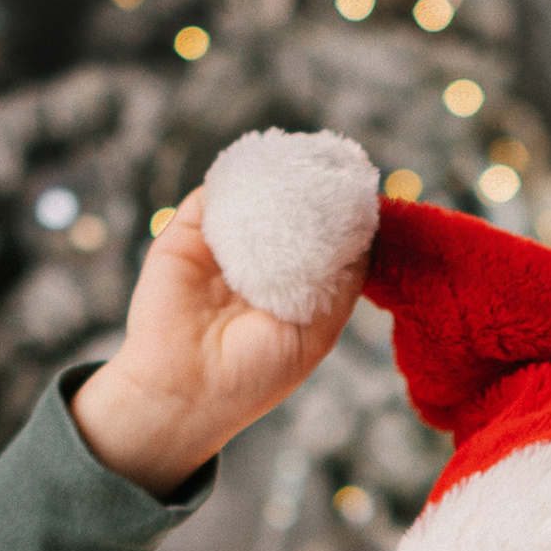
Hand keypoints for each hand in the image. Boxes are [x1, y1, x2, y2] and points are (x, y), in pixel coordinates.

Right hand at [71, 186, 364, 495]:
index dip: (341, 219)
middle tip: (335, 166)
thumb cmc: (254, 377)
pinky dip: (238, 179)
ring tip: (304, 160)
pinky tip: (263, 173)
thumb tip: (366, 236)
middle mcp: (258, 266)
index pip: (321, 243)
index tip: (360, 193)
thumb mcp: (317, 334)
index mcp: (290, 292)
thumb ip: (341, 287)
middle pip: (290, 213)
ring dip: (277, 179)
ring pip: (254, 199)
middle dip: (312, 192)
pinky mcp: (186, 235)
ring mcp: (221, 249)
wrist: (185, 390)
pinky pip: (214, 195)